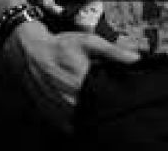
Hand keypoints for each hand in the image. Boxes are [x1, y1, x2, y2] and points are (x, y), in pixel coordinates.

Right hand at [3, 19, 140, 132]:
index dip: (113, 99)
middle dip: (100, 105)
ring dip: (87, 114)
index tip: (118, 96)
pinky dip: (74, 120)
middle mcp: (68, 101)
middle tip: (105, 97)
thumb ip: (113, 52)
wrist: (31, 52)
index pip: (104, 101)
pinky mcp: (49, 114)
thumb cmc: (61, 45)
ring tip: (92, 103)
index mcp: (80, 83)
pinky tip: (79, 109)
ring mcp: (57, 110)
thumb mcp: (89, 42)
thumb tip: (136, 59)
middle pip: (93, 112)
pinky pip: (66, 125)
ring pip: (79, 121)